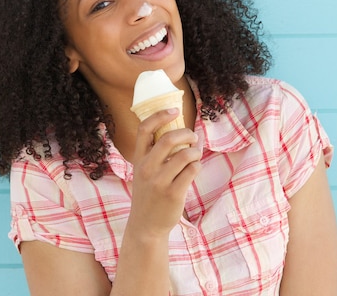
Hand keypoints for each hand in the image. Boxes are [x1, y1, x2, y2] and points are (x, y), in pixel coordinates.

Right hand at [127, 108, 201, 237]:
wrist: (145, 226)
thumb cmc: (149, 194)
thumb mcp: (144, 171)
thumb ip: (155, 154)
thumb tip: (182, 132)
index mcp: (138, 159)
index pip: (144, 129)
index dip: (160, 115)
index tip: (174, 110)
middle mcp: (147, 168)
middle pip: (168, 138)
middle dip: (186, 133)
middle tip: (193, 136)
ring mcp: (160, 181)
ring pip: (185, 155)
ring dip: (196, 151)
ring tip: (196, 155)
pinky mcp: (174, 193)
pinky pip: (192, 170)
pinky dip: (197, 165)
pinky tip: (195, 168)